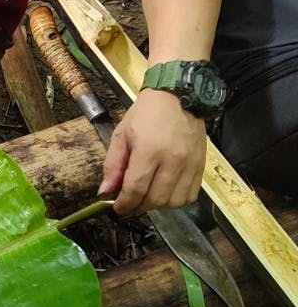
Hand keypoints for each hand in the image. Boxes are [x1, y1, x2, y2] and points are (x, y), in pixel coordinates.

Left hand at [100, 88, 206, 213]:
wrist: (179, 97)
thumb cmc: (146, 113)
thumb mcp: (122, 134)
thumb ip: (113, 164)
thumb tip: (106, 191)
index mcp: (149, 151)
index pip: (136, 189)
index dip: (124, 204)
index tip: (117, 209)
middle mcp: (172, 161)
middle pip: (155, 199)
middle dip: (139, 207)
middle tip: (129, 204)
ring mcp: (190, 165)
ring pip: (174, 202)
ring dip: (157, 206)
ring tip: (146, 198)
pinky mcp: (201, 167)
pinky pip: (190, 196)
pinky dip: (175, 201)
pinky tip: (164, 193)